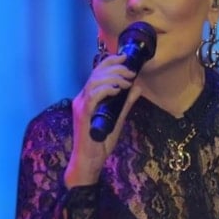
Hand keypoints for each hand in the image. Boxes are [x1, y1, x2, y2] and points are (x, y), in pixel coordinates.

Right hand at [64, 54, 141, 187]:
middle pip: (96, 73)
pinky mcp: (83, 114)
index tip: (126, 57)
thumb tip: (137, 88)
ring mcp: (81, 106)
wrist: (89, 161)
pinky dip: (106, 89)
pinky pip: (93, 96)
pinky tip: (117, 90)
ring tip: (126, 81)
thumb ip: (126, 104)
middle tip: (131, 71)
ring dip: (113, 78)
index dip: (110, 62)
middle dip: (116, 68)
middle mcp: (82, 98)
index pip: (97, 72)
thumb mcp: (118, 119)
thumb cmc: (100, 143)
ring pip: (95, 82)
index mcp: (88, 97)